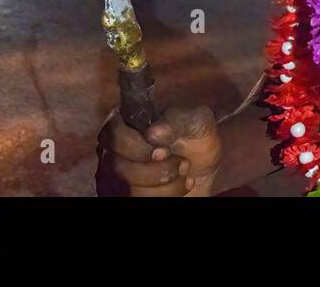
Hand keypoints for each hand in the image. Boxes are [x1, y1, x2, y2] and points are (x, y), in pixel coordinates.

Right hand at [97, 105, 221, 196]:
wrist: (208, 163)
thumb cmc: (197, 134)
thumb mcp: (196, 119)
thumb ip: (176, 120)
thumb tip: (151, 133)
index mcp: (126, 122)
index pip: (111, 135)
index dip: (135, 147)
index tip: (164, 151)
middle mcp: (115, 150)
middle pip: (116, 166)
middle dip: (155, 170)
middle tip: (183, 162)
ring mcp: (119, 175)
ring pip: (128, 189)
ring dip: (164, 182)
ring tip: (186, 170)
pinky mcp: (128, 193)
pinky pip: (138, 200)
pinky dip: (166, 194)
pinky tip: (184, 183)